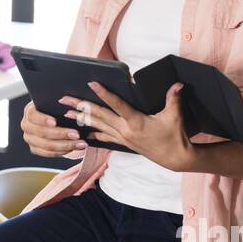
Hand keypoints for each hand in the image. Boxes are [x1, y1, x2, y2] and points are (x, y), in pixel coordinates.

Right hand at [20, 100, 87, 157]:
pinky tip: (74, 148)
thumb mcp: (56, 103)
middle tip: (76, 134)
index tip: (55, 122)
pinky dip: (63, 151)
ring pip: (46, 145)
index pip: (32, 115)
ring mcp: (30, 139)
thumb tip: (70, 105)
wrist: (53, 118)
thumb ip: (61, 104)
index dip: (43, 119)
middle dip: (60, 134)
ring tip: (80, 143)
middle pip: (41, 133)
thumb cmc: (55, 108)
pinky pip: (49, 153)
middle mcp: (26, 126)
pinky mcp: (35, 149)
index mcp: (29, 111)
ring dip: (65, 145)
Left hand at [59, 81, 194, 171]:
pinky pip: (104, 138)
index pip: (116, 104)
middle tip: (65, 99)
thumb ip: (173, 99)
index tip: (91, 83)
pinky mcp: (123, 143)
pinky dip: (93, 135)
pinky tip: (82, 134)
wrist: (174, 158)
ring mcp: (122, 138)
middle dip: (81, 106)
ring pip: (98, 126)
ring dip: (82, 119)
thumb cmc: (174, 136)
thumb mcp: (175, 117)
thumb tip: (177, 84)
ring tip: (67, 112)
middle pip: (99, 115)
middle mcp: (125, 130)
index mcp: (136, 122)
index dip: (104, 93)